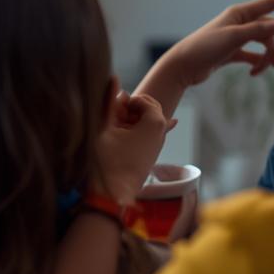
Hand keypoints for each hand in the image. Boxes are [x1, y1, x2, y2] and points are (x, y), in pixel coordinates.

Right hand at [95, 83, 170, 203]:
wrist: (112, 196)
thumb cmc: (106, 162)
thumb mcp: (103, 128)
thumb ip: (108, 102)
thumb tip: (113, 77)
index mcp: (154, 122)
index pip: (142, 99)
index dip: (126, 101)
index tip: (112, 111)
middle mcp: (161, 133)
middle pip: (150, 109)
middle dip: (132, 108)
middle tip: (114, 118)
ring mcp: (157, 145)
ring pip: (150, 122)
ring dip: (134, 120)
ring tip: (117, 128)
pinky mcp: (151, 155)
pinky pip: (152, 134)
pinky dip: (147, 128)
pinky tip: (170, 123)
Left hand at [162, 0, 273, 87]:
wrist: (183, 66)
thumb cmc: (205, 48)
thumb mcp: (232, 38)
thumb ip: (255, 31)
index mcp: (239, 13)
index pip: (268, 3)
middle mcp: (238, 22)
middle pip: (269, 27)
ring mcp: (235, 37)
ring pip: (262, 43)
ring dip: (268, 56)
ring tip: (268, 69)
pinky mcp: (231, 52)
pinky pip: (252, 56)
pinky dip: (257, 63)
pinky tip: (255, 73)